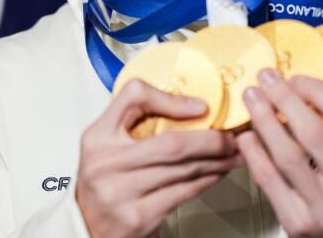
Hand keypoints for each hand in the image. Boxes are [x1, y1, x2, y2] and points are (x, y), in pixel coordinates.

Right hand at [77, 78, 241, 237]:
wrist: (89, 228)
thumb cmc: (105, 181)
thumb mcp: (109, 141)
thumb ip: (139, 116)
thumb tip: (193, 106)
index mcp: (98, 137)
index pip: (134, 98)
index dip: (172, 100)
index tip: (202, 106)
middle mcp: (105, 163)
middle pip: (171, 143)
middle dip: (211, 139)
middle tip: (233, 135)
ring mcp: (121, 193)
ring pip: (183, 170)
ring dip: (216, 161)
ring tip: (232, 154)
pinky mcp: (138, 217)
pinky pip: (183, 193)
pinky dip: (206, 181)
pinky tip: (216, 173)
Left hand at [237, 69, 322, 236]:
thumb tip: (301, 89)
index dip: (317, 91)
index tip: (297, 79)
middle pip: (313, 133)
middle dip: (285, 99)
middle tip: (266, 79)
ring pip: (288, 155)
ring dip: (265, 120)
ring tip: (252, 99)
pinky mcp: (297, 223)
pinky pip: (270, 181)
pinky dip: (255, 154)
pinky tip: (246, 135)